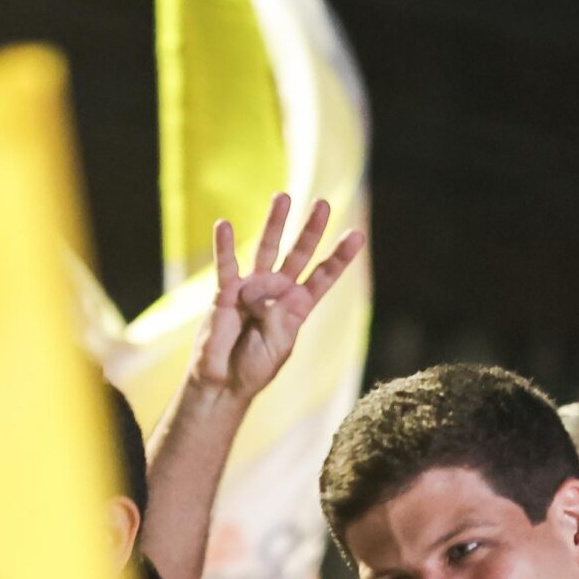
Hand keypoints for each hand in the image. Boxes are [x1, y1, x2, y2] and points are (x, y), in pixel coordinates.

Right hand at [185, 193, 364, 408]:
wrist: (222, 381)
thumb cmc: (253, 368)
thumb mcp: (277, 348)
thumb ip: (280, 320)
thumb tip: (274, 293)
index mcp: (297, 307)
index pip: (322, 277)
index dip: (339, 257)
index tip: (357, 235)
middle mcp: (277, 291)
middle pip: (298, 254)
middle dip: (310, 230)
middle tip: (323, 204)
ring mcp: (251, 287)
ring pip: (265, 249)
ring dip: (274, 224)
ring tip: (282, 197)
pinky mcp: (226, 291)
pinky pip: (226, 265)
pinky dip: (224, 246)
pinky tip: (224, 225)